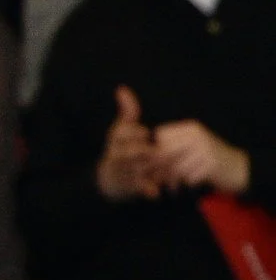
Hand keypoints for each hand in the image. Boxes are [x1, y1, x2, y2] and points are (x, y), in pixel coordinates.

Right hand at [97, 86, 163, 200]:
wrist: (108, 179)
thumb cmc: (119, 149)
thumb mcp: (120, 129)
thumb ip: (127, 111)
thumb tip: (122, 89)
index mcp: (116, 139)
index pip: (125, 132)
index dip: (138, 133)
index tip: (148, 134)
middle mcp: (116, 154)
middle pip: (133, 151)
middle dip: (151, 152)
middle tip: (166, 152)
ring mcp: (122, 171)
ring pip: (138, 169)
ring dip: (155, 170)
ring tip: (171, 168)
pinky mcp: (128, 187)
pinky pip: (139, 188)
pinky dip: (148, 190)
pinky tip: (158, 190)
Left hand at [152, 120, 250, 194]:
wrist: (243, 170)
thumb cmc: (212, 159)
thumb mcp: (193, 146)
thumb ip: (173, 147)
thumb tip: (145, 158)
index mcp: (191, 128)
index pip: (161, 134)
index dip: (155, 148)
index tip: (153, 161)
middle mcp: (198, 136)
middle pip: (166, 150)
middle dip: (157, 166)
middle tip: (151, 177)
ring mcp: (206, 150)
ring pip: (176, 166)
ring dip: (170, 179)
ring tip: (167, 186)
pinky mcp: (212, 166)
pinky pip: (189, 177)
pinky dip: (185, 184)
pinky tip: (184, 187)